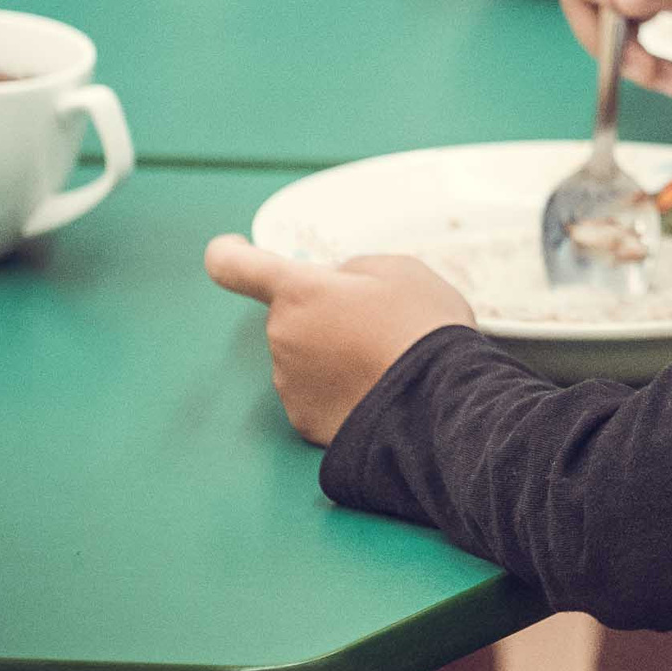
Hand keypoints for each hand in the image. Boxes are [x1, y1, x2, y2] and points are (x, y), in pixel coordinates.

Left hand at [204, 235, 475, 446]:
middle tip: (374, 321)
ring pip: (302, 354)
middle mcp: (282, 335)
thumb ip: (354, 269)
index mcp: (298, 291)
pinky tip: (375, 389)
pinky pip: (313, 392)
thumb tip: (338, 284)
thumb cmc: (422, 327)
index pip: (232, 265)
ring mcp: (289, 382)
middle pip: (290, 313)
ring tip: (383, 359)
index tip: (234, 249)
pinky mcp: (302, 420)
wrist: (442, 403)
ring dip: (331, 352)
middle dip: (321, 312)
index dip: (229, 254)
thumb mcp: (399, 270)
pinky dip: (336, 389)